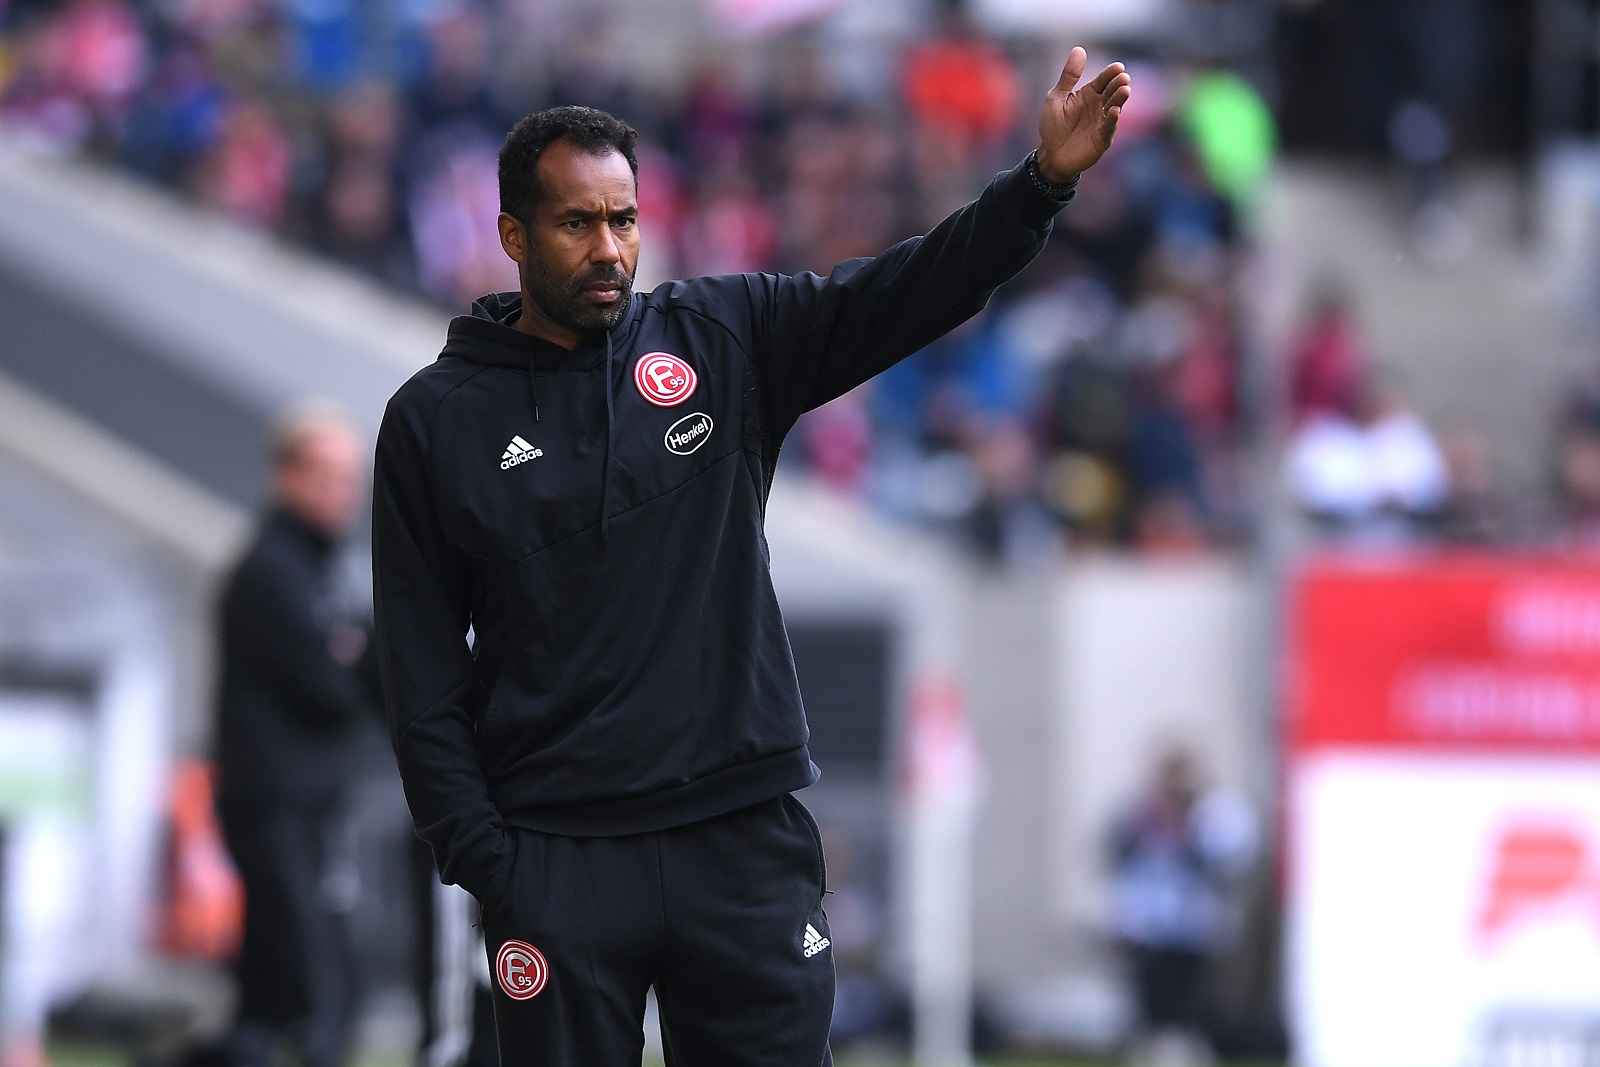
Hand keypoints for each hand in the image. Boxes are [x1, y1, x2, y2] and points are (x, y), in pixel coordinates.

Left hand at [1036, 47, 1131, 183]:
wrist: (1051, 154)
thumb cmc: (1054, 125)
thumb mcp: (1057, 97)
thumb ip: (1069, 76)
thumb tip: (1079, 49)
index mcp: (1089, 94)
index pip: (1103, 80)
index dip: (1111, 73)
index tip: (1118, 67)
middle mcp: (1099, 106)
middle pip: (1112, 92)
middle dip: (1118, 84)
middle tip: (1123, 77)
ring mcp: (1102, 122)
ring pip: (1115, 107)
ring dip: (1120, 99)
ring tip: (1125, 90)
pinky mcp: (1102, 139)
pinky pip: (1109, 128)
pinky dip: (1112, 120)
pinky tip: (1114, 111)